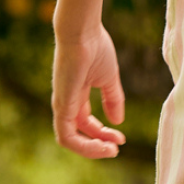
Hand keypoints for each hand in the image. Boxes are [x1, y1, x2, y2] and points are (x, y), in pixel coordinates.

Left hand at [52, 20, 127, 158]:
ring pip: (70, 140)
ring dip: (91, 150)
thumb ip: (113, 99)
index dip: (103, 134)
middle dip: (98, 145)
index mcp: (77, 95)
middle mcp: (67, 103)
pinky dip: (83, 145)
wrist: (82, 32)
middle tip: (116, 149)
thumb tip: (118, 121)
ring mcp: (62, 105)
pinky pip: (67, 136)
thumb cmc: (94, 47)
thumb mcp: (108, 78)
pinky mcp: (61, 105)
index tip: (121, 138)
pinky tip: (101, 145)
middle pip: (78, 134)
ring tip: (110, 151)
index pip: (86, 123)